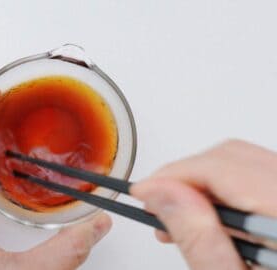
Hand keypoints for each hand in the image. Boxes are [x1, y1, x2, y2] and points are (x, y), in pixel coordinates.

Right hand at [131, 140, 276, 269]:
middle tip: (157, 206)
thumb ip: (199, 239)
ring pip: (244, 165)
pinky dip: (224, 194)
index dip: (175, 175)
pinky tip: (208, 222)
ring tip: (177, 220)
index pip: (224, 169)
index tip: (144, 194)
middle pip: (234, 158)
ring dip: (203, 185)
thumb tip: (162, 194)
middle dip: (186, 177)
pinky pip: (257, 181)